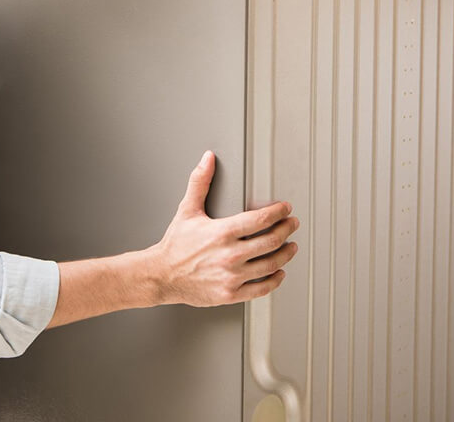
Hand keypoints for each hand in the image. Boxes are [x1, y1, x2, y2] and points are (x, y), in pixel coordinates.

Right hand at [146, 151, 298, 306]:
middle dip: (287, 230)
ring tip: (291, 246)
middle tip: (292, 224)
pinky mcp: (230, 294)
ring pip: (270, 264)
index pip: (260, 219)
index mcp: (221, 233)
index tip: (285, 209)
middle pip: (271, 241)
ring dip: (286, 254)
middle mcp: (229, 255)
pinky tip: (279, 273)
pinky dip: (275, 280)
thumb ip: (200, 182)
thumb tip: (207, 159)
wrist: (161, 275)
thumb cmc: (175, 245)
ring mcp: (231, 276)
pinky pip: (261, 288)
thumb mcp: (187, 210)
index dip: (278, 212)